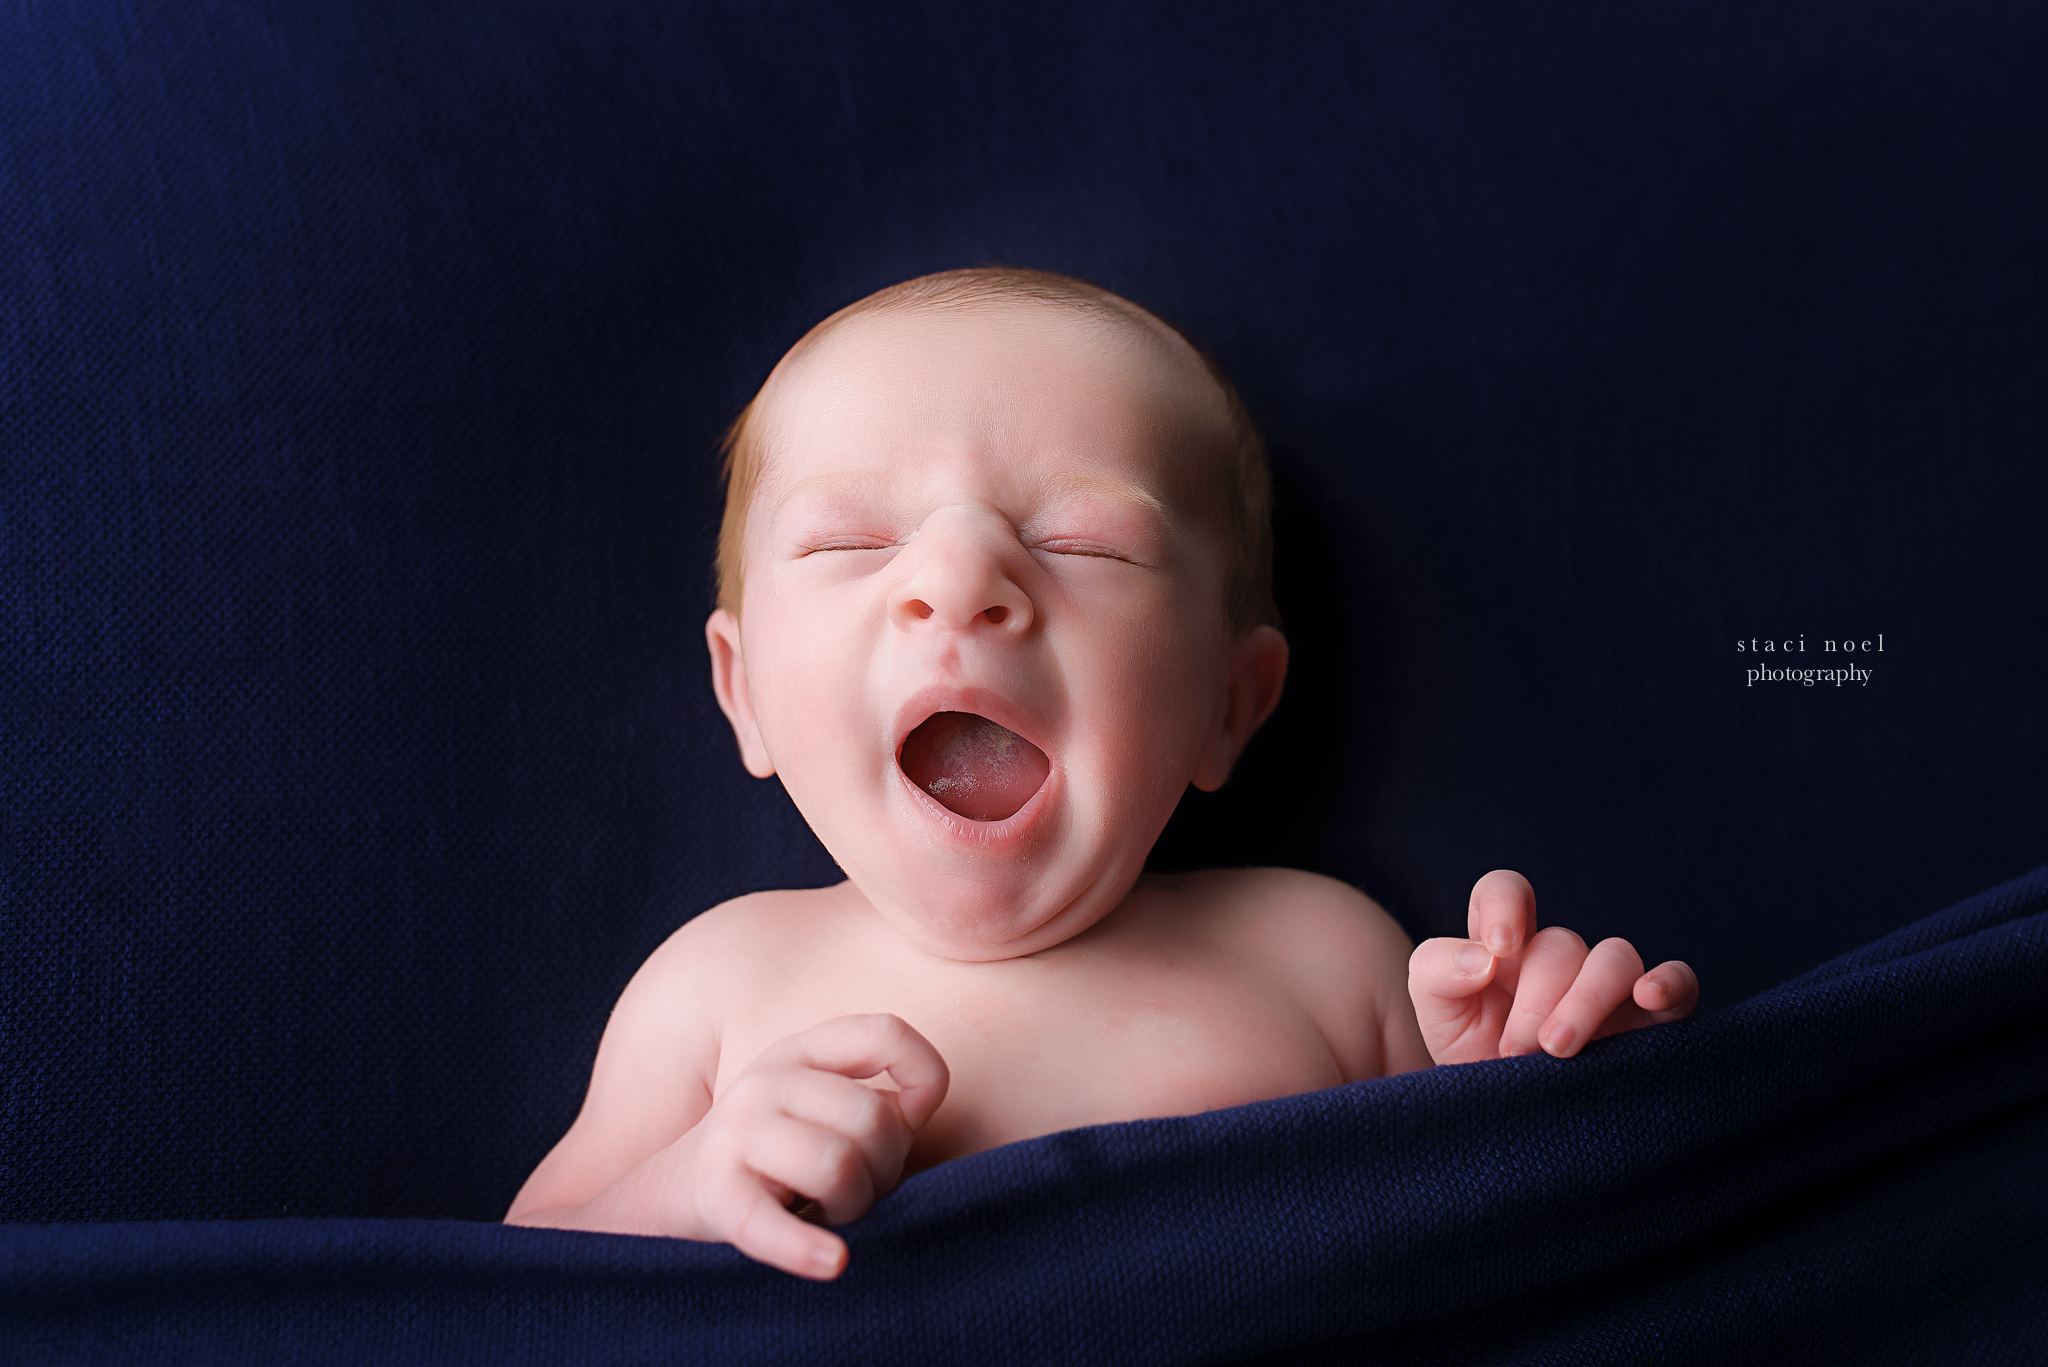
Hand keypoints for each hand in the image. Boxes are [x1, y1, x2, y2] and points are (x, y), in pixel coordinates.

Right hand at [615, 1013, 946, 1278]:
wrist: (673, 1198)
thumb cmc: (783, 1161)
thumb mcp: (828, 1114)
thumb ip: (884, 1105)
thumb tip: (915, 1113)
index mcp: (803, 1051)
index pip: (884, 1033)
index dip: (923, 1075)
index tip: (915, 1118)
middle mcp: (767, 1081)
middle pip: (873, 1118)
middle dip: (887, 1168)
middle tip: (861, 1188)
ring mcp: (736, 1134)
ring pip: (839, 1166)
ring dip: (854, 1205)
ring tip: (834, 1212)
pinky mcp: (717, 1196)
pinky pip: (770, 1225)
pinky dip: (806, 1249)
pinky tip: (832, 1261)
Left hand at [1408, 870, 1696, 1064]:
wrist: (1509, 1129)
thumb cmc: (1472, 1060)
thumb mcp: (1438, 1014)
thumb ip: (1438, 970)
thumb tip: (1484, 958)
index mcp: (1506, 948)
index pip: (1507, 891)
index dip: (1505, 904)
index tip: (1499, 951)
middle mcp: (1560, 960)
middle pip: (1561, 944)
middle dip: (1535, 1001)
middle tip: (1515, 1051)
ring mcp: (1609, 986)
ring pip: (1615, 958)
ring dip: (1585, 1001)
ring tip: (1558, 1050)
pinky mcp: (1652, 1020)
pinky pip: (1679, 982)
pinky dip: (1670, 982)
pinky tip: (1650, 997)